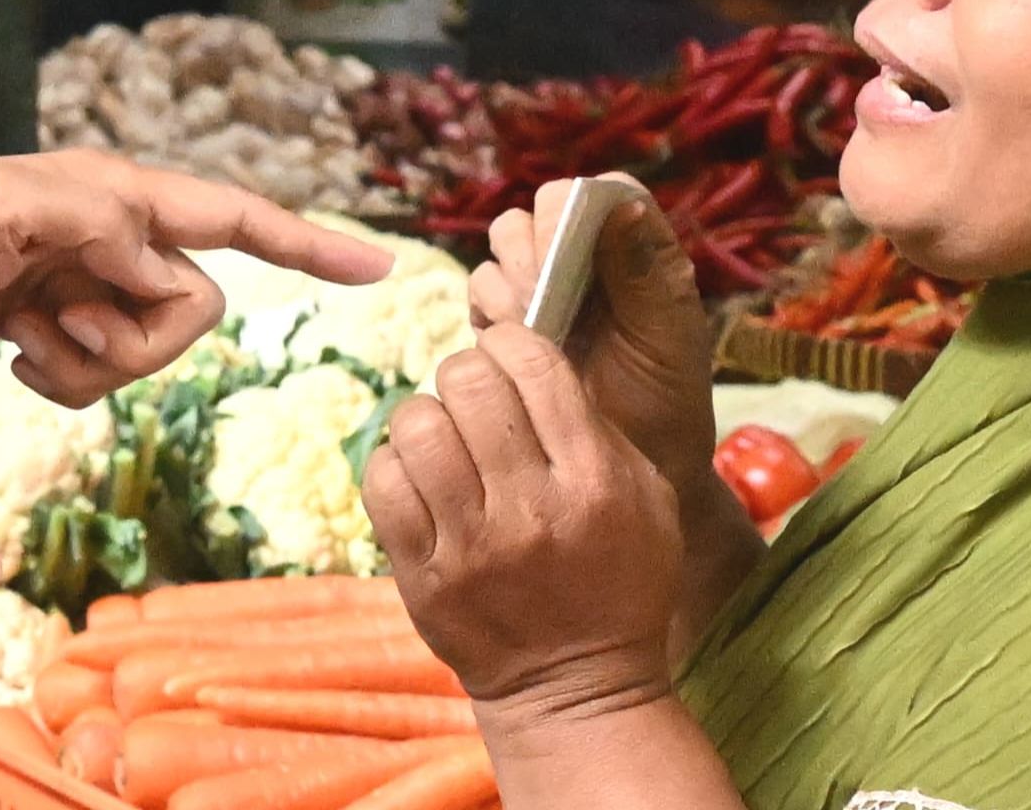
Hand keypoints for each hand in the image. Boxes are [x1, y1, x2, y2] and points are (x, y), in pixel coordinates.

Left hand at [0, 151, 393, 404]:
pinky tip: (8, 355)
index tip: (374, 268)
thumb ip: (97, 223)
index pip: (230, 215)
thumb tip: (162, 264)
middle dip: (138, 338)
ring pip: (148, 350)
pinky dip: (61, 380)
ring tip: (21, 339)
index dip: (305, 242)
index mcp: (109, 190)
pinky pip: (101, 378)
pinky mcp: (50, 327)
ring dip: (90, 363)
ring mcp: (80, 284)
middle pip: (194, 307)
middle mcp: (107, 232)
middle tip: (56, 322)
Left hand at [365, 324, 683, 725]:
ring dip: (427, 419)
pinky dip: (395, 465)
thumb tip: (530, 355)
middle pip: (467, 383)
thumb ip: (597, 425)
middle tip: (474, 399)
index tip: (509, 356)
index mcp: (594, 482)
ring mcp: (470, 546)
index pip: (532, 364)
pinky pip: (382, 483)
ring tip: (446, 440)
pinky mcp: (423, 578)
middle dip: (466, 374)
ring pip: (416, 426)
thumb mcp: (648, 498)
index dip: (511, 341)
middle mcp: (530, 510)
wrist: (576, 689)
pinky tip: (421, 478)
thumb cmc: (619, 582)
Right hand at [469, 181, 717, 492]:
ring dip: (510, 281)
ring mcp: (543, 288)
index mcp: (635, 250)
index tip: (570, 248)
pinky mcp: (507, 322)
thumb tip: (624, 206)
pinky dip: (489, 310)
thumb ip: (645, 274)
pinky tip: (510, 341)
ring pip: (502, 248)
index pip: (599, 194)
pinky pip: (480, 290)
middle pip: (538, 213)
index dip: (577, 211)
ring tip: (531, 326)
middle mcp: (585, 259)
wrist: (629, 468)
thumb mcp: (667, 340)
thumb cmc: (666, 402)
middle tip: (542, 295)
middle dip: (533, 249)